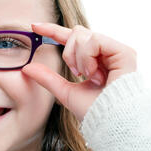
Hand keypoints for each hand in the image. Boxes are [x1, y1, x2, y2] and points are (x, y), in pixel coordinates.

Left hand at [22, 23, 136, 122]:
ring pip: (83, 35)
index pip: (72, 38)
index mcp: (94, 60)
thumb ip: (47, 78)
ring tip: (88, 76)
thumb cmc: (93, 111)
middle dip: (68, 53)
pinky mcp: (124, 52)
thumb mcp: (65, 91)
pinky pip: (95, 40)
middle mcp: (106, 53)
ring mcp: (116, 51)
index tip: (34, 26)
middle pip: (76, 32)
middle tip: (77, 74)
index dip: (53, 30)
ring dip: (77, 58)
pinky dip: (87, 57)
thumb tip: (26, 68)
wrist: (110, 123)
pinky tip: (94, 73)